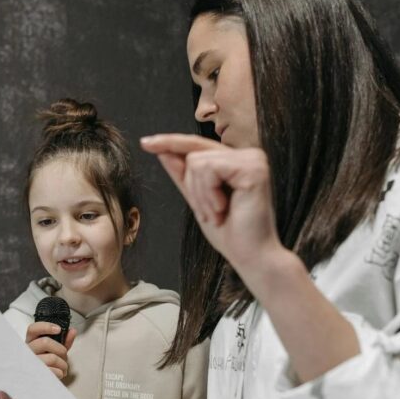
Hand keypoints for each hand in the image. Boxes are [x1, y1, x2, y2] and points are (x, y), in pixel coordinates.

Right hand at [26, 322, 76, 378]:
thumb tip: (72, 331)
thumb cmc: (47, 363)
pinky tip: (59, 374)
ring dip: (63, 364)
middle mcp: (28, 351)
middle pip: (45, 342)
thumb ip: (64, 340)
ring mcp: (30, 363)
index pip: (33, 329)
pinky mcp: (35, 375)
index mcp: (31, 341)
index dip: (46, 327)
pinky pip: (53, 371)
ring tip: (63, 367)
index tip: (58, 329)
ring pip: (52, 358)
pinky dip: (61, 373)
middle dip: (61, 349)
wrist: (40, 382)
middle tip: (64, 355)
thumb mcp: (54, 350)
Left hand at [141, 134, 283, 274]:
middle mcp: (246, 155)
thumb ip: (183, 176)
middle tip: (209, 215)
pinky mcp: (254, 167)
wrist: (250, 256)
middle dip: (192, 189)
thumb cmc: (230, 233)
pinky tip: (224, 208)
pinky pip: (209, 169)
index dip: (170, 142)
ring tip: (218, 213)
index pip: (197, 146)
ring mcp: (253, 159)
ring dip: (201, 195)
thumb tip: (164, 152)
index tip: (145, 143)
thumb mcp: (197, 201)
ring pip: (198, 162)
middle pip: (192, 155)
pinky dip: (209, 193)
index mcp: (235, 162)